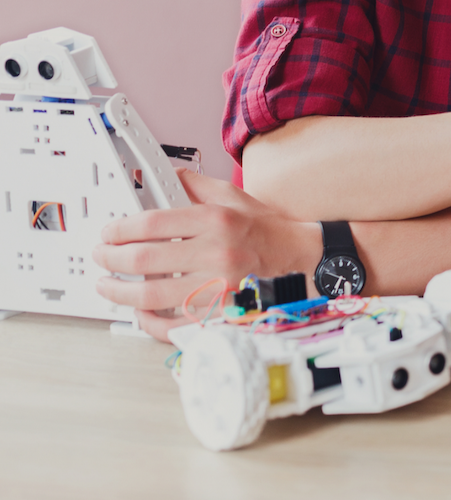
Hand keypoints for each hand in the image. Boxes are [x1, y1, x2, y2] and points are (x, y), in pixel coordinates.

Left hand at [92, 168, 321, 341]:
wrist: (300, 258)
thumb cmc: (264, 230)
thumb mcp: (233, 196)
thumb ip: (194, 184)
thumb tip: (160, 175)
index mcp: (217, 220)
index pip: (151, 223)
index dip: (119, 229)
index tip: (108, 233)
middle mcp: (217, 253)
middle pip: (143, 259)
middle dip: (110, 259)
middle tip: (101, 257)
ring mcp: (219, 287)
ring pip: (152, 295)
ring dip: (119, 292)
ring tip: (108, 285)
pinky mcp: (222, 313)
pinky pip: (174, 324)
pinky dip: (149, 321)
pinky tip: (139, 311)